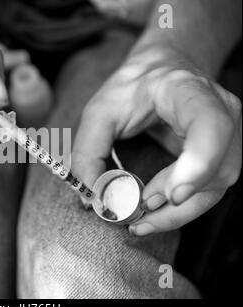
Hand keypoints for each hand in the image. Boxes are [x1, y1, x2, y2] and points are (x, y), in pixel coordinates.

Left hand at [72, 44, 241, 235]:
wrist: (159, 72)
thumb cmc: (131, 89)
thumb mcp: (100, 112)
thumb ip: (89, 151)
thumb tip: (91, 198)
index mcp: (188, 91)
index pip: (209, 124)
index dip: (198, 163)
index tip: (172, 195)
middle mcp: (220, 112)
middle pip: (219, 168)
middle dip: (179, 203)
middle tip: (136, 216)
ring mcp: (228, 134)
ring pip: (217, 187)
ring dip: (178, 214)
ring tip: (138, 223)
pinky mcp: (222, 154)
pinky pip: (209, 190)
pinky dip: (181, 210)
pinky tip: (152, 216)